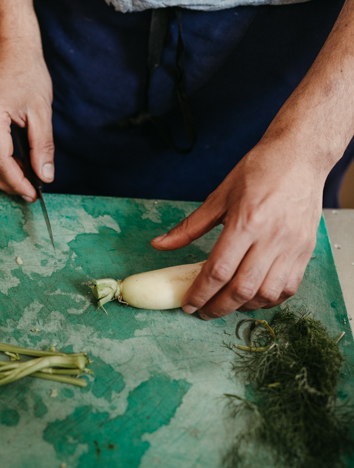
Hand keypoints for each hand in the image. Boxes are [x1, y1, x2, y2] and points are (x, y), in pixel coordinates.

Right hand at [0, 42, 53, 199]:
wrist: (9, 47)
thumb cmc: (26, 71)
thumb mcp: (42, 111)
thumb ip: (42, 146)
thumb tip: (44, 175)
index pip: (0, 161)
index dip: (16, 182)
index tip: (32, 193)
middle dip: (6, 184)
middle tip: (28, 193)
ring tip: (22, 181)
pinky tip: (12, 165)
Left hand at [151, 142, 325, 318]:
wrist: (300, 156)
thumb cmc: (260, 170)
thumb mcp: (219, 196)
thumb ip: (190, 227)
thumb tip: (160, 245)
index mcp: (246, 221)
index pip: (218, 270)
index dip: (200, 293)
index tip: (188, 305)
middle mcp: (272, 237)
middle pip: (242, 289)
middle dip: (218, 307)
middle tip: (203, 311)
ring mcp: (292, 246)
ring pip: (266, 294)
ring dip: (243, 307)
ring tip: (226, 304)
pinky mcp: (306, 250)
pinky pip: (288, 288)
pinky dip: (269, 300)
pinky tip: (253, 297)